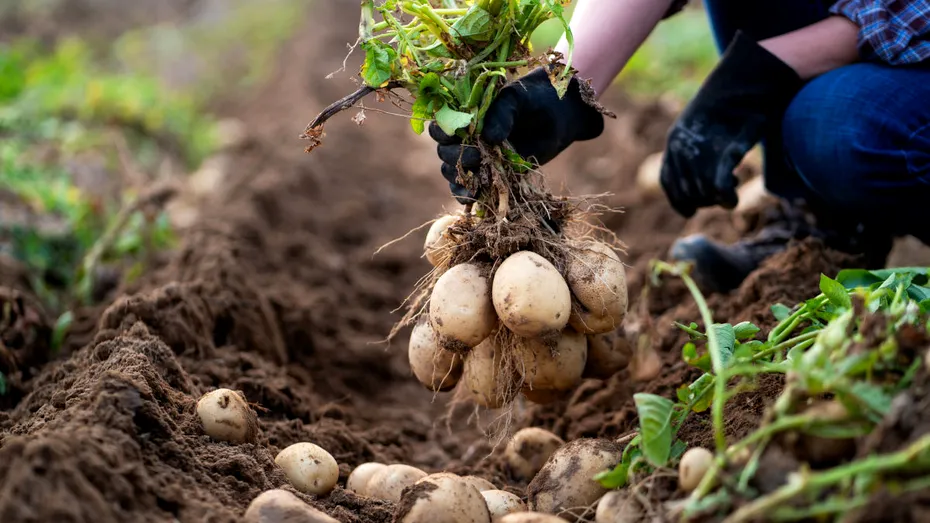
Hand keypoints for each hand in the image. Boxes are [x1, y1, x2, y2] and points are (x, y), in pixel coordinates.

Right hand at [429, 67, 604, 202]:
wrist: (559, 115)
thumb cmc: (535, 99)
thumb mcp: (517, 99)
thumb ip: (501, 114)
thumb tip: (488, 137)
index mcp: (465, 114)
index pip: (441, 126)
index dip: (443, 133)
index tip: (458, 136)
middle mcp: (466, 137)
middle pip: (445, 152)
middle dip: (456, 157)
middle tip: (477, 155)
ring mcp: (477, 157)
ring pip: (453, 171)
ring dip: (459, 178)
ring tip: (475, 179)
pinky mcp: (490, 174)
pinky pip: (469, 187)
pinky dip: (466, 194)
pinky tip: (472, 197)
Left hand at [660, 31, 802, 217]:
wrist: (747, 80)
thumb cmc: (731, 102)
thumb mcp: (707, 126)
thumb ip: (699, 150)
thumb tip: (703, 178)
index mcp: (675, 142)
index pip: (668, 183)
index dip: (680, 201)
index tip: (691, 211)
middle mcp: (683, 149)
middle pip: (688, 193)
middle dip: (704, 200)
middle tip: (722, 189)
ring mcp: (702, 151)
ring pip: (703, 194)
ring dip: (717, 199)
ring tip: (732, 183)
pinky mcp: (726, 153)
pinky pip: (718, 188)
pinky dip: (725, 199)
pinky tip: (732, 200)